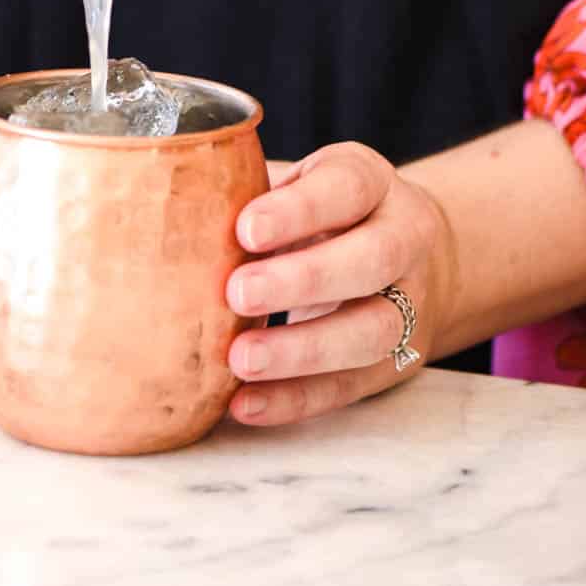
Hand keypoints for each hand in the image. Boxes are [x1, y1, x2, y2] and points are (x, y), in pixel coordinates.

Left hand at [225, 143, 459, 426]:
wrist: (414, 255)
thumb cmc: (323, 212)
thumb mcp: (300, 183)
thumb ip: (251, 185)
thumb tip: (171, 191)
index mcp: (372, 183)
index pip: (348, 187)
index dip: (300, 209)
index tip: (245, 230)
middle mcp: (403, 238)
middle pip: (372, 259)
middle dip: (305, 279)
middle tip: (237, 293)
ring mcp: (409, 303)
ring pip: (372, 331)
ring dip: (303, 350)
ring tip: (240, 359)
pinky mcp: (397, 360)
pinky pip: (350, 386)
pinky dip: (296, 399)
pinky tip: (245, 403)